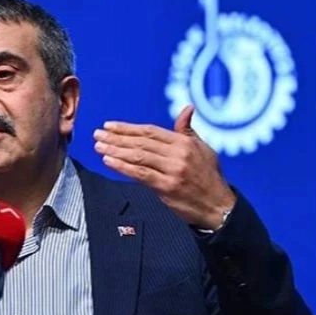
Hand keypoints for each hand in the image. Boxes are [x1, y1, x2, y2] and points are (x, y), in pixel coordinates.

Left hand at [93, 105, 235, 229]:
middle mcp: (178, 154)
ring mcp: (172, 170)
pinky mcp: (167, 187)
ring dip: (115, 151)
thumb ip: (187, 130)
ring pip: (138, 156)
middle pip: (141, 142)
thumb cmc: (208, 177)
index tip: (109, 126)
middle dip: (116, 137)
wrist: (218, 206)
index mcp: (184, 142)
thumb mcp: (202, 149)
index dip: (128, 128)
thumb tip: (187, 108)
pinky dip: (122, 167)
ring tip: (99, 147)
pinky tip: (109, 161)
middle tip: (97, 134)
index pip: (150, 131)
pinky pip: (140, 174)